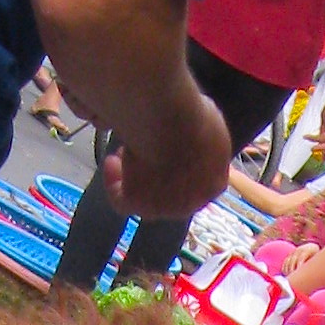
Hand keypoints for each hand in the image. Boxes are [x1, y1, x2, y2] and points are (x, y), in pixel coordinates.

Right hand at [110, 84, 234, 221]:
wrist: (171, 127)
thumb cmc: (192, 117)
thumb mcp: (208, 117)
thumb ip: (201, 131)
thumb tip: (193, 126)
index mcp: (214, 183)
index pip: (198, 180)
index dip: (182, 162)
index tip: (169, 146)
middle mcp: (192, 201)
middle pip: (171, 190)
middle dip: (157, 170)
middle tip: (144, 148)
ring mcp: (165, 207)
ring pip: (147, 197)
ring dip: (135, 175)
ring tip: (123, 153)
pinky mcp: (139, 206)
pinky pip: (123, 201)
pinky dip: (114, 182)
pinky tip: (110, 163)